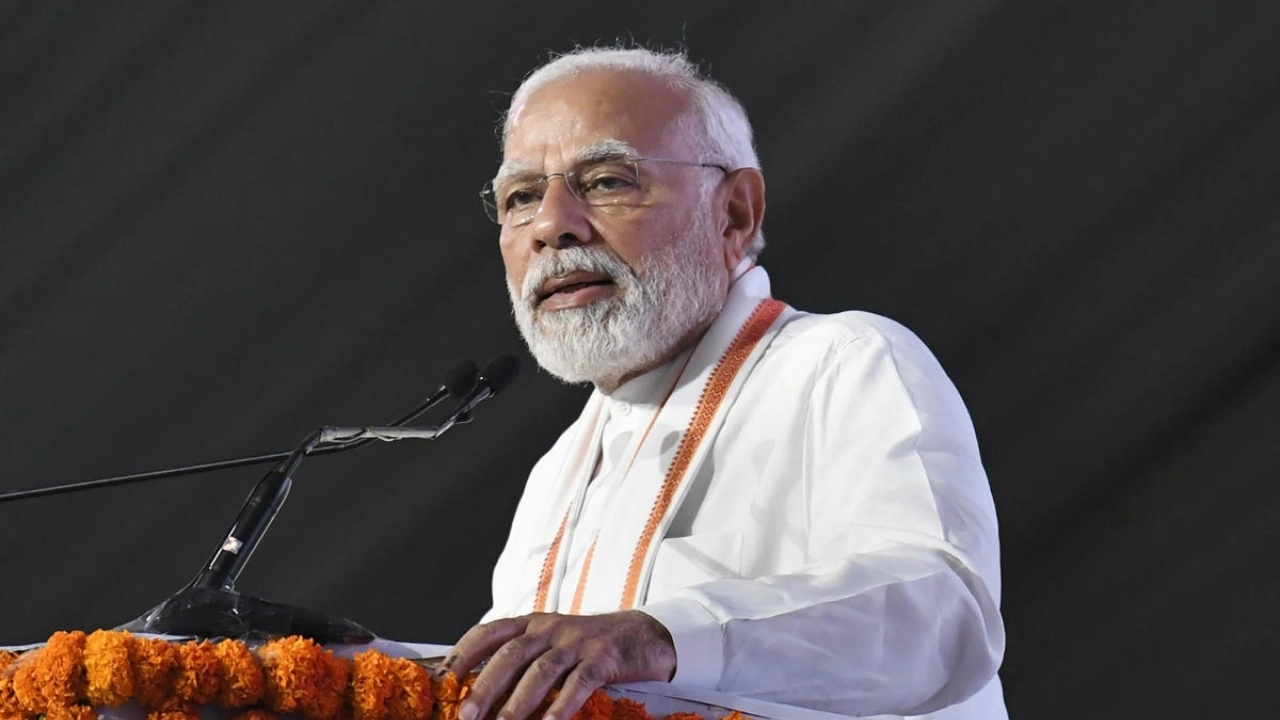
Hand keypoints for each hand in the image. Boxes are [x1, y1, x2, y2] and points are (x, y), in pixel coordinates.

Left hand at [438, 610, 676, 719]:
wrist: (640, 635)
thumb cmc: (586, 645)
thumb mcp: (549, 644)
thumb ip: (519, 661)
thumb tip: (480, 693)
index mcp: (531, 624)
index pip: (488, 632)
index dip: (463, 654)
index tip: (442, 680)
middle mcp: (549, 629)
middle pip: (511, 655)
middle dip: (485, 686)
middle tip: (466, 715)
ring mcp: (576, 642)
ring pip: (541, 671)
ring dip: (519, 702)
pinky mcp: (603, 658)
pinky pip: (579, 682)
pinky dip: (563, 705)